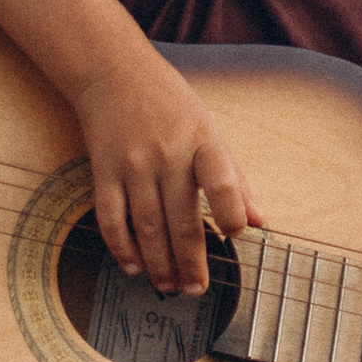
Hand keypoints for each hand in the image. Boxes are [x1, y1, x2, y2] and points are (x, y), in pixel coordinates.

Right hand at [73, 56, 260, 295]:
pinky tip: (132, 266)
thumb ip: (234, 178)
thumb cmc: (169, 103)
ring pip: (147, 225)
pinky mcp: (104, 170)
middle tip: (196, 290)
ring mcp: (133, 163)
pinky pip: (111, 217)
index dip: (231, 213)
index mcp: (202, 141)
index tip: (234, 237)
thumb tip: (257, 222)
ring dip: (158, 263)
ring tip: (168, 285)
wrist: (113, 71)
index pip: (223, 182)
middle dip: (190, 261)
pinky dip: (121, 246)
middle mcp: (168, 154)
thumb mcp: (209, 130)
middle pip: (181, 218)